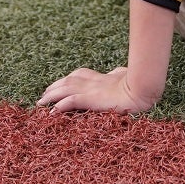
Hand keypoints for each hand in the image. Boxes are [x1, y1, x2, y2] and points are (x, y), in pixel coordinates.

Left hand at [36, 66, 155, 114]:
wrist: (143, 89)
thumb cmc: (139, 83)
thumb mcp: (127, 76)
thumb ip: (119, 74)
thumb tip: (117, 71)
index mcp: (102, 77)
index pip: (80, 75)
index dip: (67, 79)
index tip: (58, 83)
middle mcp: (94, 82)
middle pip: (68, 80)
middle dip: (54, 86)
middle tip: (44, 94)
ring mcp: (92, 90)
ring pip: (65, 89)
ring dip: (51, 95)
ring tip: (41, 103)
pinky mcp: (92, 99)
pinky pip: (71, 102)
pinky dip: (60, 106)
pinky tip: (51, 112)